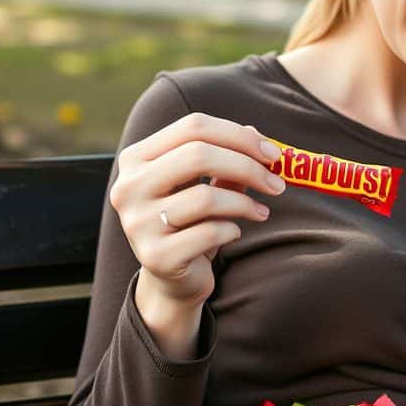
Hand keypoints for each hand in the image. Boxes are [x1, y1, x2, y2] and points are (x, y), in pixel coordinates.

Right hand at [109, 113, 286, 311]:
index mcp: (137, 158)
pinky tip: (234, 233)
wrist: (172, 278)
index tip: (272, 153)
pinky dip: (232, 230)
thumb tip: (256, 134)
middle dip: (248, 166)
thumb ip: (226, 158)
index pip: (192, 127)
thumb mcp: (205, 185)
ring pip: (206, 197)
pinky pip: (210, 233)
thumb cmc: (191, 221)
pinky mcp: (156, 256)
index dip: (238, 135)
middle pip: (199, 155)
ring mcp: (138, 223)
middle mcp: (128, 187)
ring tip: (260, 212)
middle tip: (277, 183)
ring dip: (244, 204)